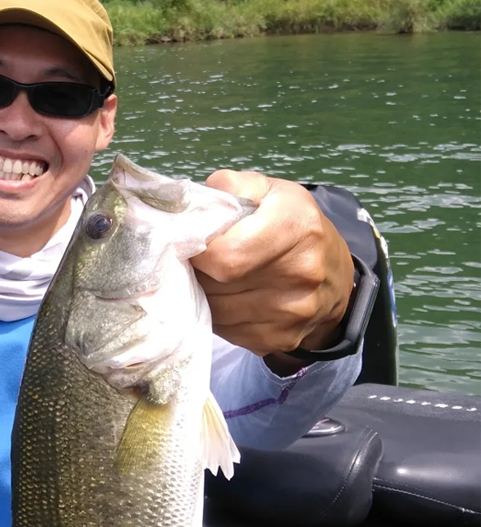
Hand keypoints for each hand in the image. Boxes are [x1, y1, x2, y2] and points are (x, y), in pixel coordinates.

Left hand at [191, 169, 354, 374]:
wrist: (334, 277)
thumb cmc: (292, 226)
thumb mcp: (270, 190)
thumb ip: (230, 186)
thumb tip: (192, 207)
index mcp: (296, 227)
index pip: (224, 256)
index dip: (199, 252)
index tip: (195, 245)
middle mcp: (301, 273)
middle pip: (216, 285)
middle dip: (198, 273)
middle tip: (202, 261)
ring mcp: (292, 313)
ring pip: (216, 311)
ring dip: (206, 295)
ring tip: (216, 278)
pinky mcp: (280, 340)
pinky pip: (227, 331)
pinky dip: (220, 316)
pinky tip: (231, 298)